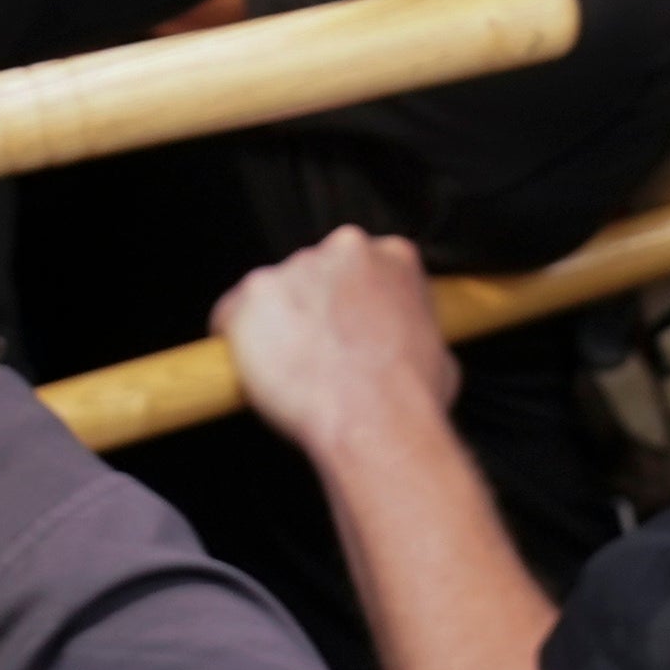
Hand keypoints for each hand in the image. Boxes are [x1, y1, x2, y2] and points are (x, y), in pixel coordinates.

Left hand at [211, 228, 453, 469]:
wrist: (375, 421)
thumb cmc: (410, 397)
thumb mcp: (439, 353)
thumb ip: (412, 330)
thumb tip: (405, 346)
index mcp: (393, 256)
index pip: (359, 267)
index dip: (349, 303)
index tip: (345, 329)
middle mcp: (343, 248)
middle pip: (313, 274)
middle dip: (311, 310)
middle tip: (319, 354)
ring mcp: (295, 268)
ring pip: (272, 294)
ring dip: (275, 326)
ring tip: (292, 371)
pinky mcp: (253, 293)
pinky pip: (230, 315)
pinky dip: (236, 341)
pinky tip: (256, 372)